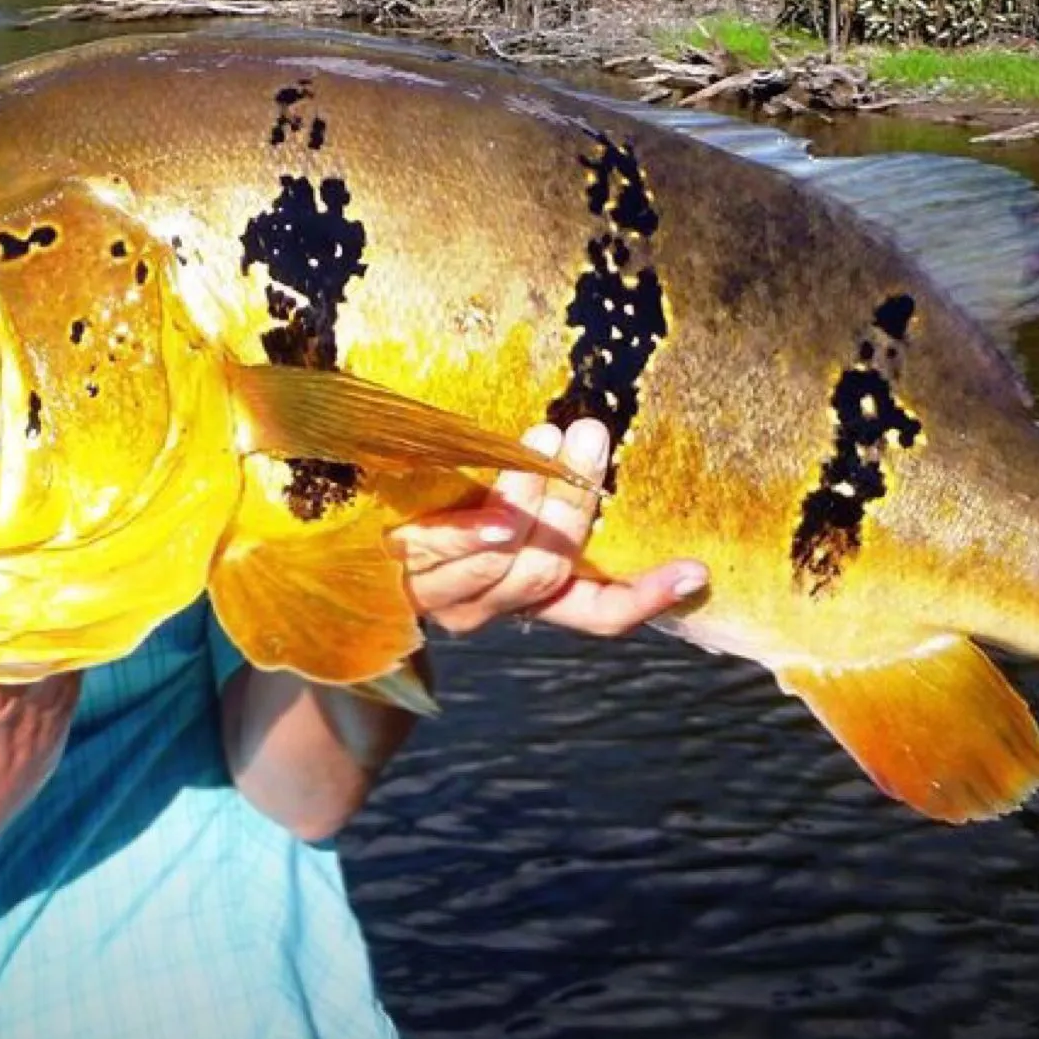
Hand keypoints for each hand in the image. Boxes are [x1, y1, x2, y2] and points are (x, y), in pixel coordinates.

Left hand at [388, 418, 707, 636]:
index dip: (648, 597)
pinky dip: (472, 529)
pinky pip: (439, 550)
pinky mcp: (397, 568)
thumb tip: (596, 425)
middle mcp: (490, 606)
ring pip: (500, 559)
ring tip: (545, 440)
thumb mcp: (499, 504)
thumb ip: (545, 490)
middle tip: (591, 434)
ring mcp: (441, 594)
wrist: (342, 545)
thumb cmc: (440, 505)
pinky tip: (495, 508)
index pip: (599, 613)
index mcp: (529, 597)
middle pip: (547, 569)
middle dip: (574, 504)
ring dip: (528, 500)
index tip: (696, 569)